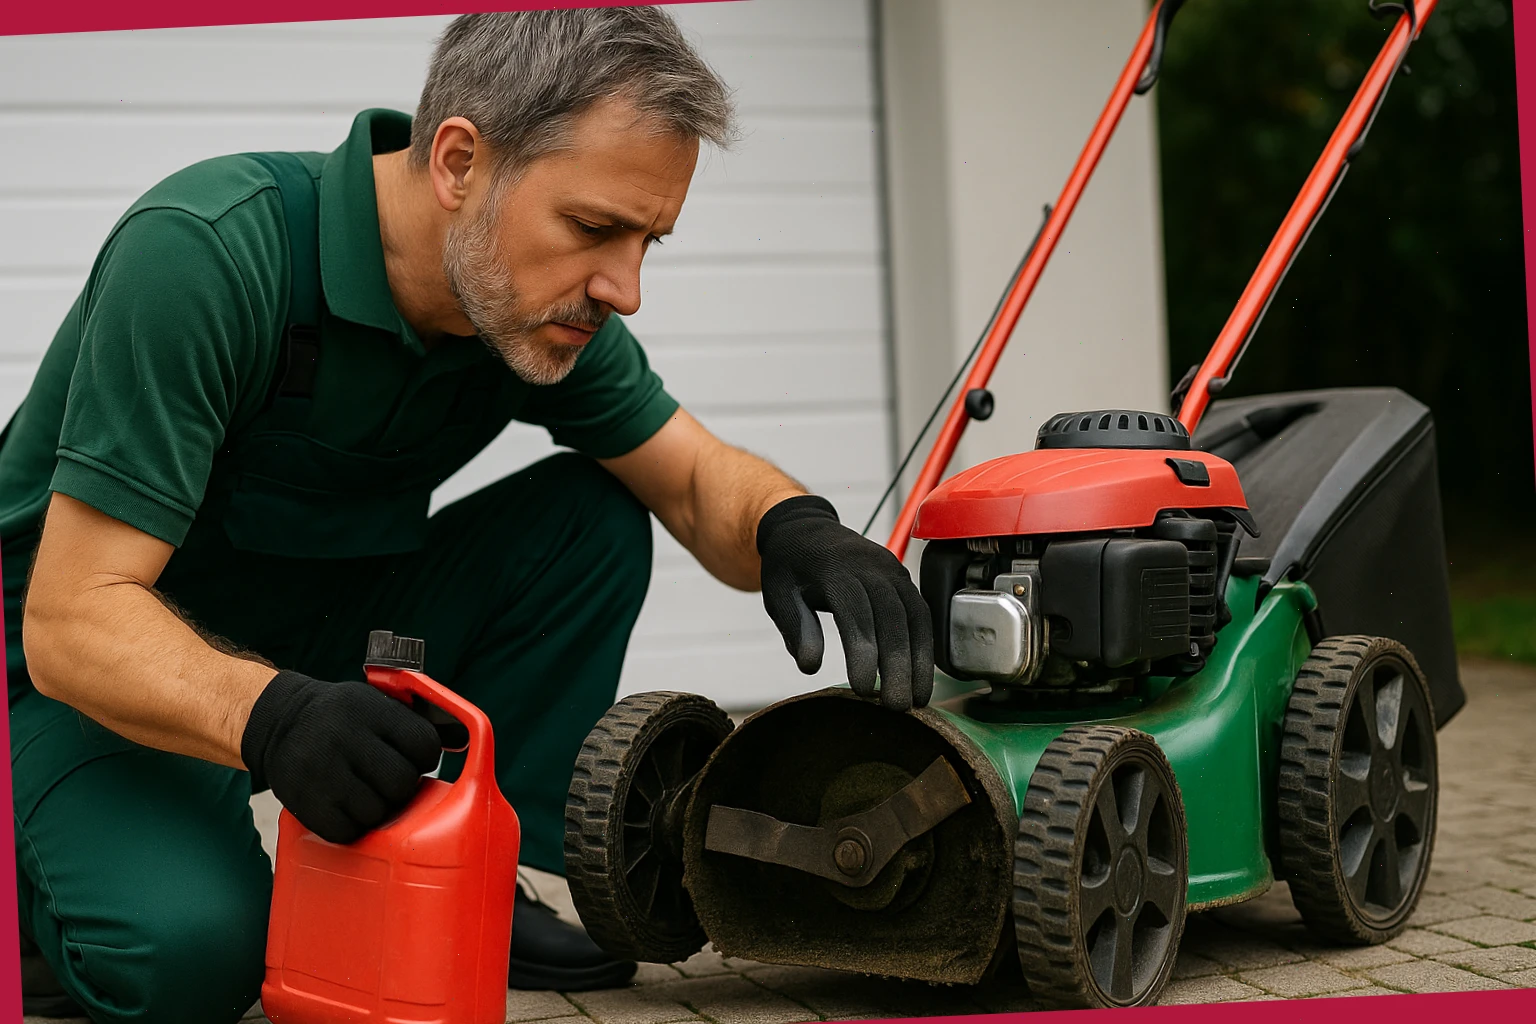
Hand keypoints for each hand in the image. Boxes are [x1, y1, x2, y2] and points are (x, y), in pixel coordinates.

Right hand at [241, 670, 441, 843]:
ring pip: (376, 811)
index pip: (424, 744)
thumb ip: (411, 721)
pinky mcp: (303, 800)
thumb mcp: (374, 702)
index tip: (412, 759)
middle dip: (401, 787)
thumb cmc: (341, 717)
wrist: (278, 721)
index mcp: (369, 708)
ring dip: (377, 810)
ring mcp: (321, 769)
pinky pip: (346, 831)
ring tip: (365, 794)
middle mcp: (344, 735)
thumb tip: (464, 742)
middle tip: (387, 782)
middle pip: (401, 781)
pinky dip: (352, 827)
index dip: (424, 758)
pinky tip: (346, 809)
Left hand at [757, 495, 934, 710]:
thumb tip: (810, 666)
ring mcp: (891, 569)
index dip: (863, 652)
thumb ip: (795, 628)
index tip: (863, 690)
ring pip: (914, 615)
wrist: (806, 528)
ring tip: (917, 699)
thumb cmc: (789, 567)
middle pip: (892, 617)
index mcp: (835, 567)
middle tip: (897, 707)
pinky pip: (920, 611)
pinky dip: (925, 645)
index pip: (856, 612)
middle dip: (899, 664)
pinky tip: (922, 674)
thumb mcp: (778, 594)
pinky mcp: (903, 577)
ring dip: (920, 659)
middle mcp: (870, 565)